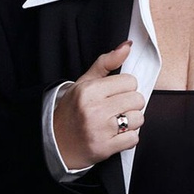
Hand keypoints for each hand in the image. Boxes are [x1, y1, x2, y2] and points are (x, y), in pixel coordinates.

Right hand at [53, 41, 144, 169]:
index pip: (130, 81)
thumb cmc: (72, 110)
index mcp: (89, 90)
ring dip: (131, 122)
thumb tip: (127, 46)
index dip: (125, 88)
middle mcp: (94, 109)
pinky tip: (115, 135)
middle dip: (130, 104)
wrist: (55, 142)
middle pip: (137, 99)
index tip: (115, 94)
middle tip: (116, 108)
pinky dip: (128, 138)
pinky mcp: (104, 148)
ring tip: (116, 122)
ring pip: (139, 119)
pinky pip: (134, 138)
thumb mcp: (84, 82)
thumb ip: (106, 62)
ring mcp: (99, 130)